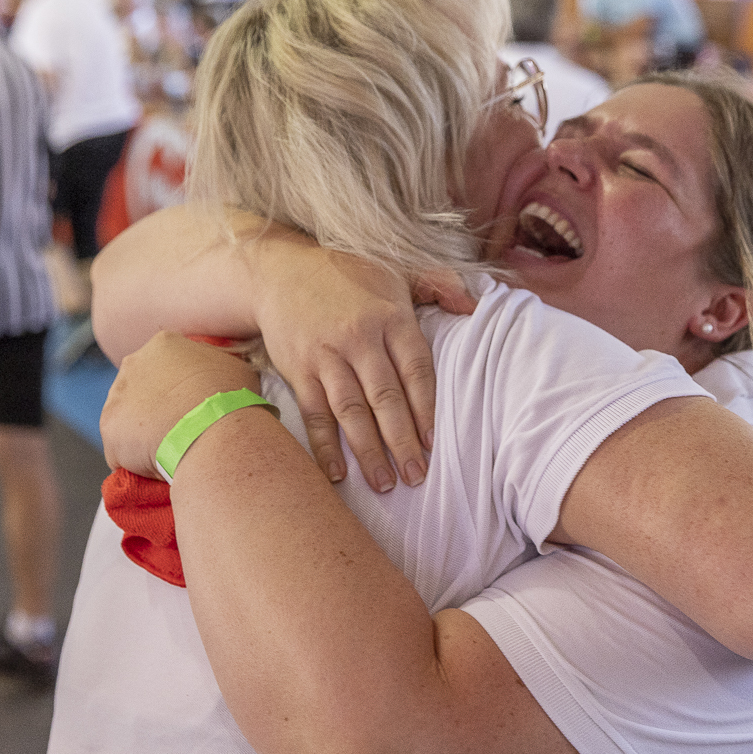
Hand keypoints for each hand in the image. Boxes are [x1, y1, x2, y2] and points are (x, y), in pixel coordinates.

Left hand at [100, 331, 260, 477]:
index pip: (166, 366)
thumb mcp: (236, 369)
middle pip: (140, 389)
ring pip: (128, 421)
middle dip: (155, 408)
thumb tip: (218, 379)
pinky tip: (158, 468)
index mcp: (165, 344)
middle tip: (180, 430)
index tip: (191, 406)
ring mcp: (117, 396)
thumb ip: (218, 368)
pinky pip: (121, 451)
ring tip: (171, 453)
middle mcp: (134, 363)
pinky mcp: (109, 429)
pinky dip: (136, 462)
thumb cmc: (231, 398)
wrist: (213, 430)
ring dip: (143, 436)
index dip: (178, 388)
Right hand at [253, 243, 475, 491]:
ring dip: (368, 451)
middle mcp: (358, 338)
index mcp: (390, 317)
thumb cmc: (347, 275)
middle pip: (385, 398)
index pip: (416, 370)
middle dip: (402, 441)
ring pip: (351, 412)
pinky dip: (325, 446)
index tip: (434, 443)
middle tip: (417, 476)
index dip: (426, 409)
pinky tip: (337, 474)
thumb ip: (438, 285)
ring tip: (385, 483)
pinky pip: (315, 414)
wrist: (278, 270)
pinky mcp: (298, 370)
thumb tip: (474, 308)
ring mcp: (325, 356)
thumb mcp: (396, 269)